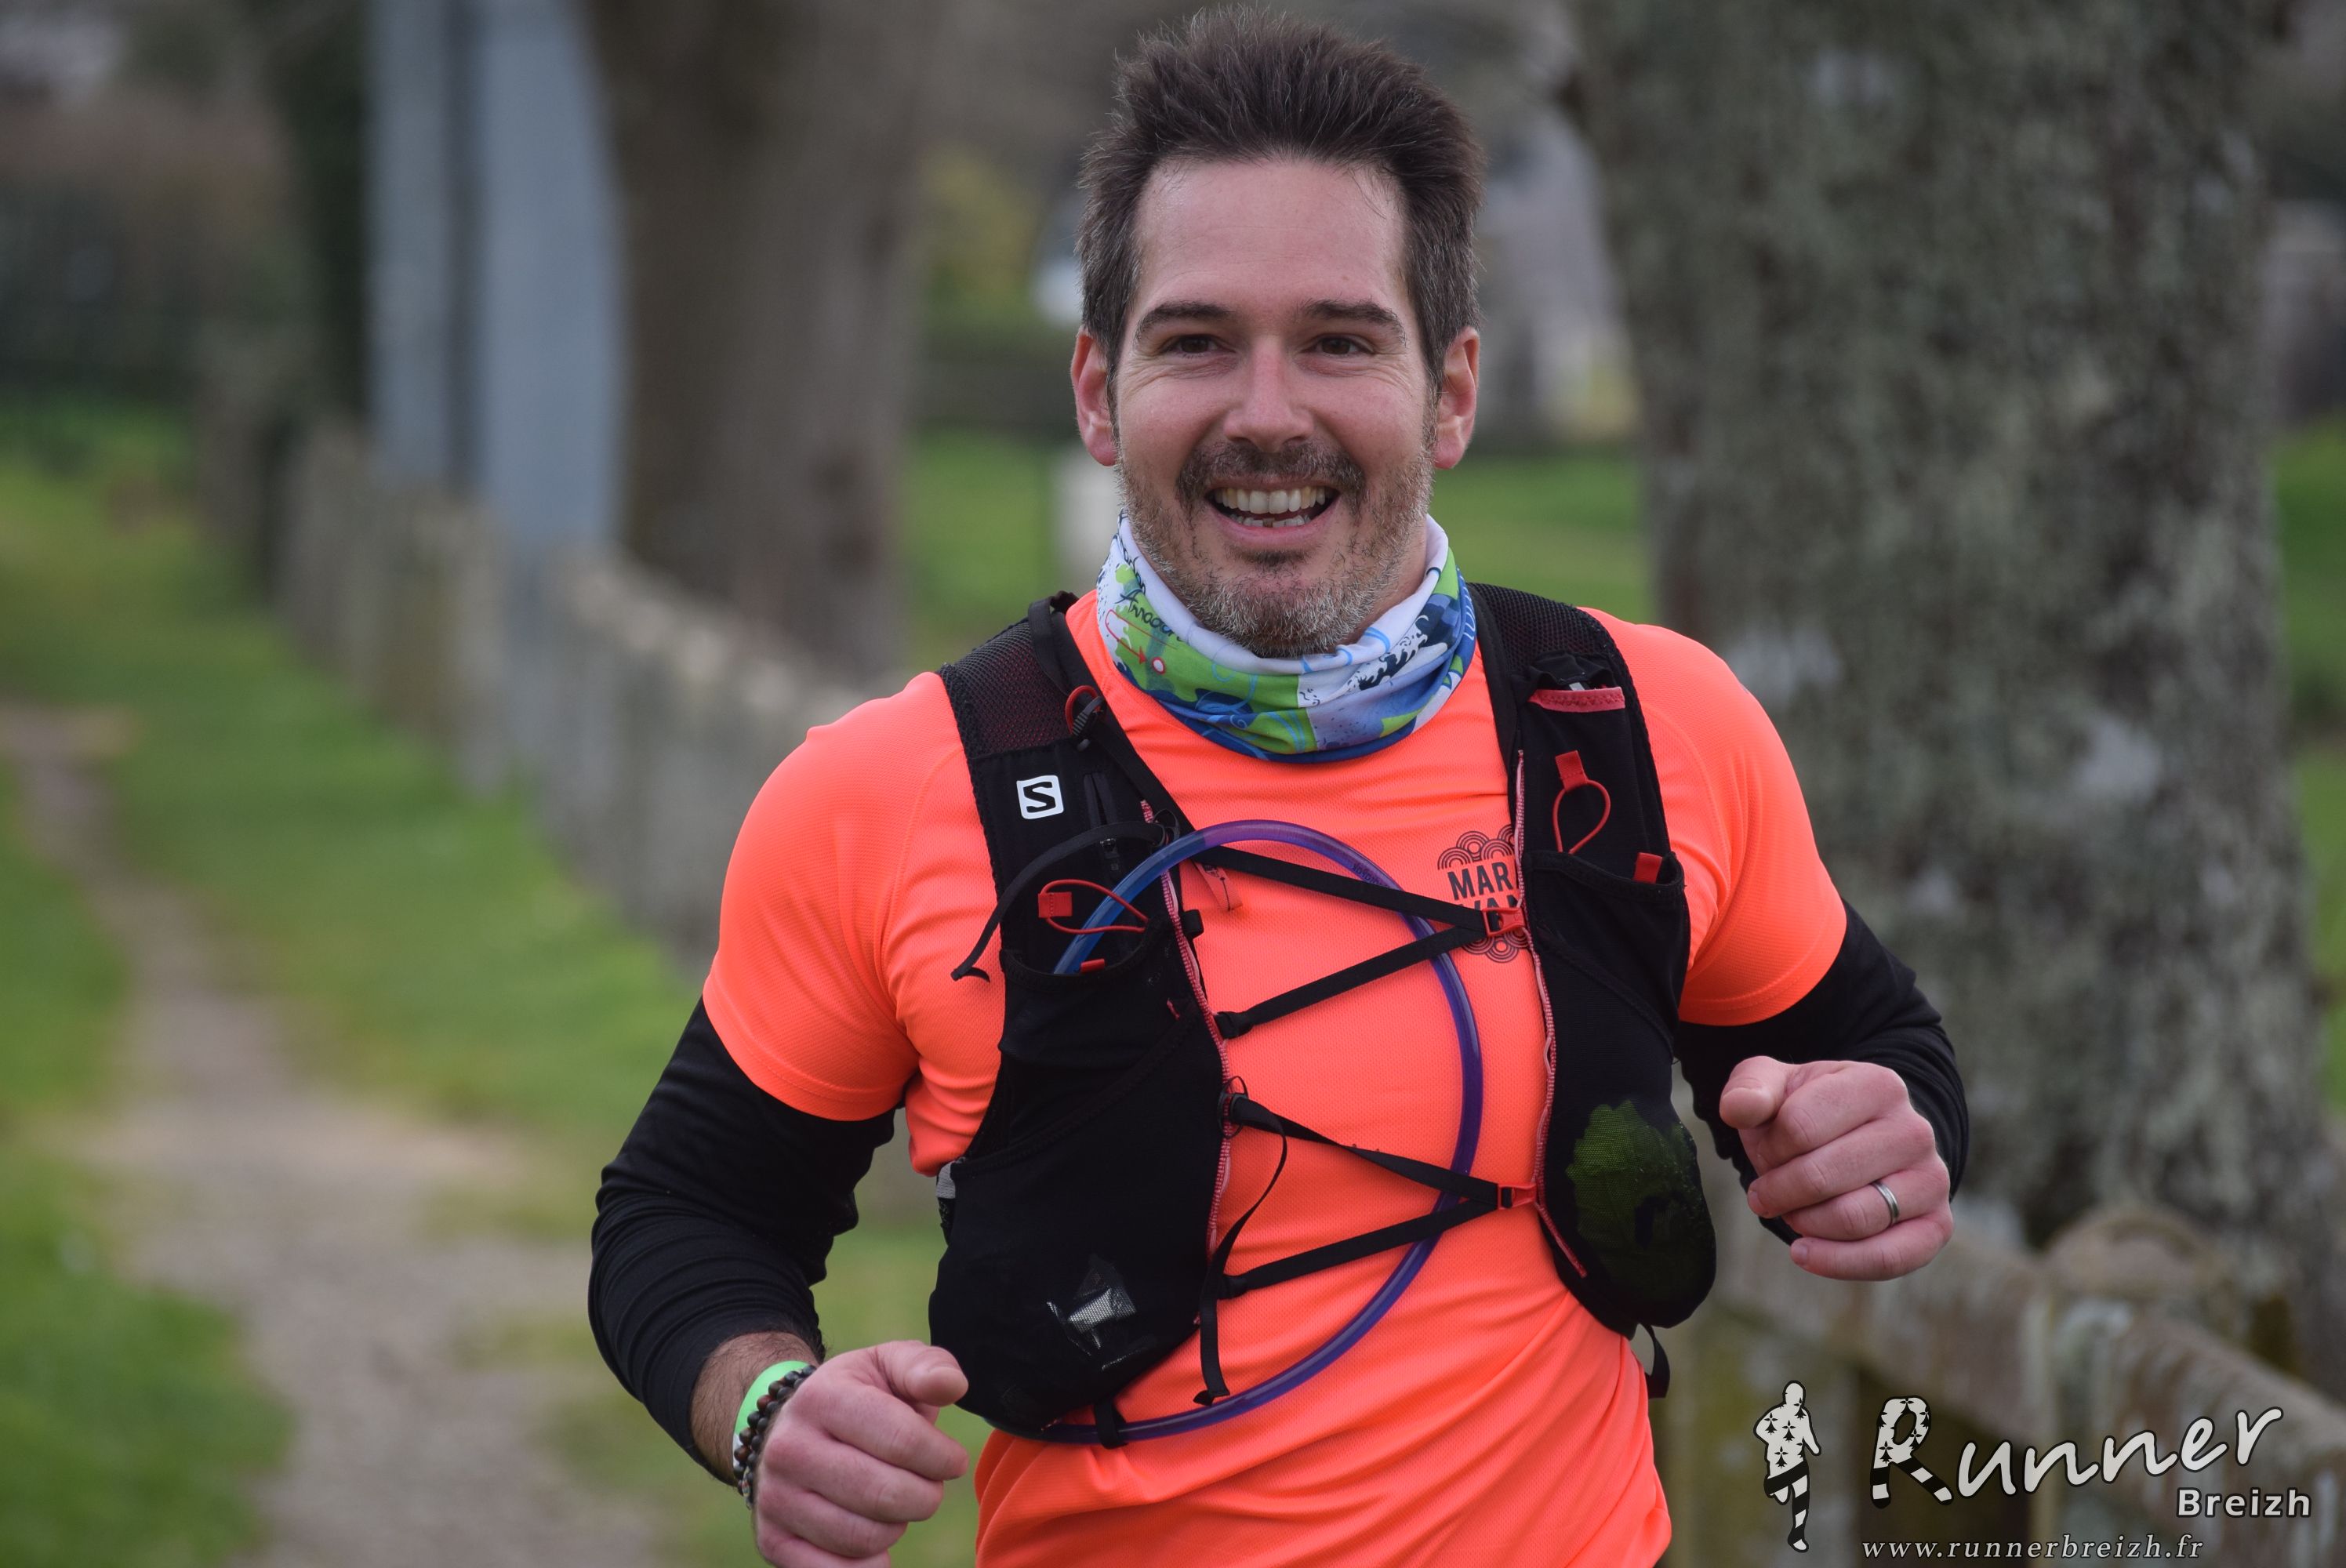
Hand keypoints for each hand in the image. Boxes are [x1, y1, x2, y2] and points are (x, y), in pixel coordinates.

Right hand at [752, 1341, 969, 1567]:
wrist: (784, 1426)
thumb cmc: (856, 1397)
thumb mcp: (888, 1365)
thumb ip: (927, 1366)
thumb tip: (953, 1385)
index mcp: (823, 1399)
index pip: (902, 1440)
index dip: (942, 1457)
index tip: (951, 1460)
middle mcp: (790, 1449)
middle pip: (886, 1495)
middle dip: (925, 1495)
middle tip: (926, 1484)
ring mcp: (776, 1498)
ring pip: (865, 1538)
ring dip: (897, 1525)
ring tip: (894, 1502)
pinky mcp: (772, 1539)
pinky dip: (869, 1563)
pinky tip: (875, 1538)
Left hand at [1718, 1056, 1952, 1280]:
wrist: (1860, 1138)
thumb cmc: (1809, 1112)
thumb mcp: (1776, 1086)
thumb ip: (1750, 1088)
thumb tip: (1735, 1109)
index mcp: (1877, 1085)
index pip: (1799, 1126)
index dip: (1768, 1149)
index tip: (1765, 1152)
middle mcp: (1914, 1130)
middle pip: (1823, 1176)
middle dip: (1779, 1191)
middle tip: (1764, 1193)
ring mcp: (1931, 1179)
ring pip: (1854, 1218)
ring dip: (1804, 1223)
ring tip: (1789, 1212)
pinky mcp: (1937, 1225)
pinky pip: (1889, 1257)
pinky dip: (1838, 1262)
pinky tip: (1802, 1253)